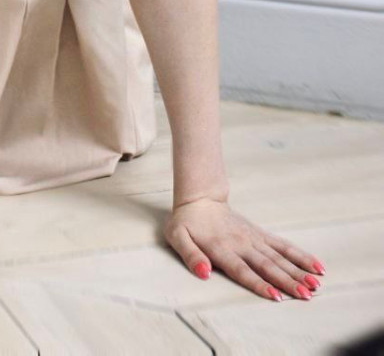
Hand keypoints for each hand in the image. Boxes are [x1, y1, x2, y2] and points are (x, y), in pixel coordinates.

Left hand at [163, 195, 326, 301]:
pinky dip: (300, 255)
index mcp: (222, 247)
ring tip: (316, 283)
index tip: (276, 295)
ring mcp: (253, 238)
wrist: (200, 198)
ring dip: (298, 270)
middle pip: (267, 265)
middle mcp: (242, 243)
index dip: (259, 283)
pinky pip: (282, 245)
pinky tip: (315, 265)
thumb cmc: (186, 222)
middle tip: (306, 295)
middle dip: (288, 281)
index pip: (243, 270)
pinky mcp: (260, 234)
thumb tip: (203, 273)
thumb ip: (191, 256)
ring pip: (279, 256)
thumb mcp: (177, 237)